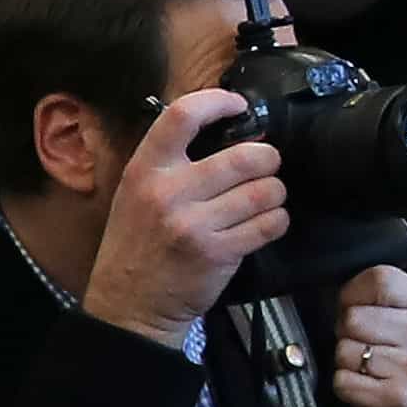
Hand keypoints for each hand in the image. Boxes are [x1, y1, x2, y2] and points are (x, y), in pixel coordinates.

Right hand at [81, 83, 286, 345]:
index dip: (218, 101)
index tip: (239, 105)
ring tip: (267, 197)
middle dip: (267, 158)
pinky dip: (277, 220)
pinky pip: (268, 224)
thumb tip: (229, 131)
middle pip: (243, 156)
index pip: (182, 116)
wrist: (129, 305)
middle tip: (266, 164)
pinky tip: (267, 222)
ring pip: (263, 190)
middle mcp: (169, 193)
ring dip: (275, 192)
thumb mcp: (135, 193)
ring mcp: (194, 225)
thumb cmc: (137, 245)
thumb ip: (172, 163)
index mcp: (146, 170)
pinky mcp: (218, 253)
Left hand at [321, 264, 406, 406]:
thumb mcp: (399, 311)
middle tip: (364, 344)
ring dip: (345, 361)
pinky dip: (345, 385)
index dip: (354, 294)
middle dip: (346, 332)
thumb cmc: (398, 352)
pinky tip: (365, 386)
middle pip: (353, 318)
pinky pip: (342, 381)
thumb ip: (372, 292)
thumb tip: (327, 283)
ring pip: (344, 350)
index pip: (378, 279)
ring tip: (367, 367)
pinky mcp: (394, 398)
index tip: (358, 309)